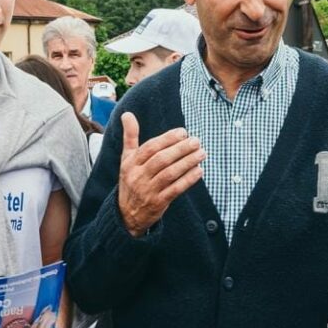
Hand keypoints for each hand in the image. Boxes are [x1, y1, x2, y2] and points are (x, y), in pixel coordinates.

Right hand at [117, 113, 204, 236]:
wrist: (126, 214)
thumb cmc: (131, 180)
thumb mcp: (126, 159)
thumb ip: (130, 136)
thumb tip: (127, 114)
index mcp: (131, 163)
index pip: (150, 148)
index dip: (167, 139)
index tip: (183, 132)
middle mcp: (138, 176)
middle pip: (161, 160)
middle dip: (180, 149)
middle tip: (196, 141)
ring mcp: (148, 191)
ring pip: (170, 174)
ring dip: (187, 162)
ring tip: (202, 153)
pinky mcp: (158, 203)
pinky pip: (175, 190)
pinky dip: (188, 180)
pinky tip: (199, 171)